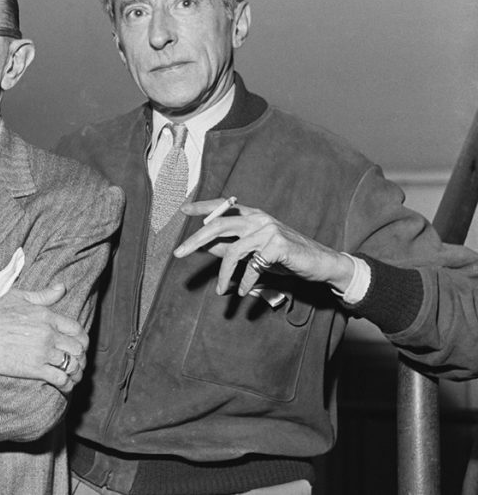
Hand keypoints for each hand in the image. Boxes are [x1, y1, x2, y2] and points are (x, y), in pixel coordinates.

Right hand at [0, 283, 86, 391]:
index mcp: (47, 316)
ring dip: (76, 373)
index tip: (79, 347)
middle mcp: (48, 333)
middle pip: (78, 348)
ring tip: (74, 377)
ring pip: (72, 365)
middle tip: (77, 364)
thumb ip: (43, 295)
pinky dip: (67, 385)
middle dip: (81, 358)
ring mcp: (42, 351)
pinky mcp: (34, 369)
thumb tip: (61, 287)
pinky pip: (60, 379)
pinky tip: (65, 386)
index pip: (77, 329)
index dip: (82, 341)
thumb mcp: (18, 298)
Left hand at [174, 199, 354, 296]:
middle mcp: (259, 218)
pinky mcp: (278, 245)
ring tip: (220, 290)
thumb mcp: (254, 250)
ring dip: (223, 274)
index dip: (202, 207)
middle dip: (195, 240)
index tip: (183, 210)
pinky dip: (244, 281)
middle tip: (178, 253)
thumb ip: (230, 246)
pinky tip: (241, 291)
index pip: (222, 207)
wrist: (320, 263)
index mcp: (252, 215)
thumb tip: (204, 246)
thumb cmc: (284, 257)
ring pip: (233, 251)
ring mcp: (269, 230)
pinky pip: (252, 266)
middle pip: (219, 225)